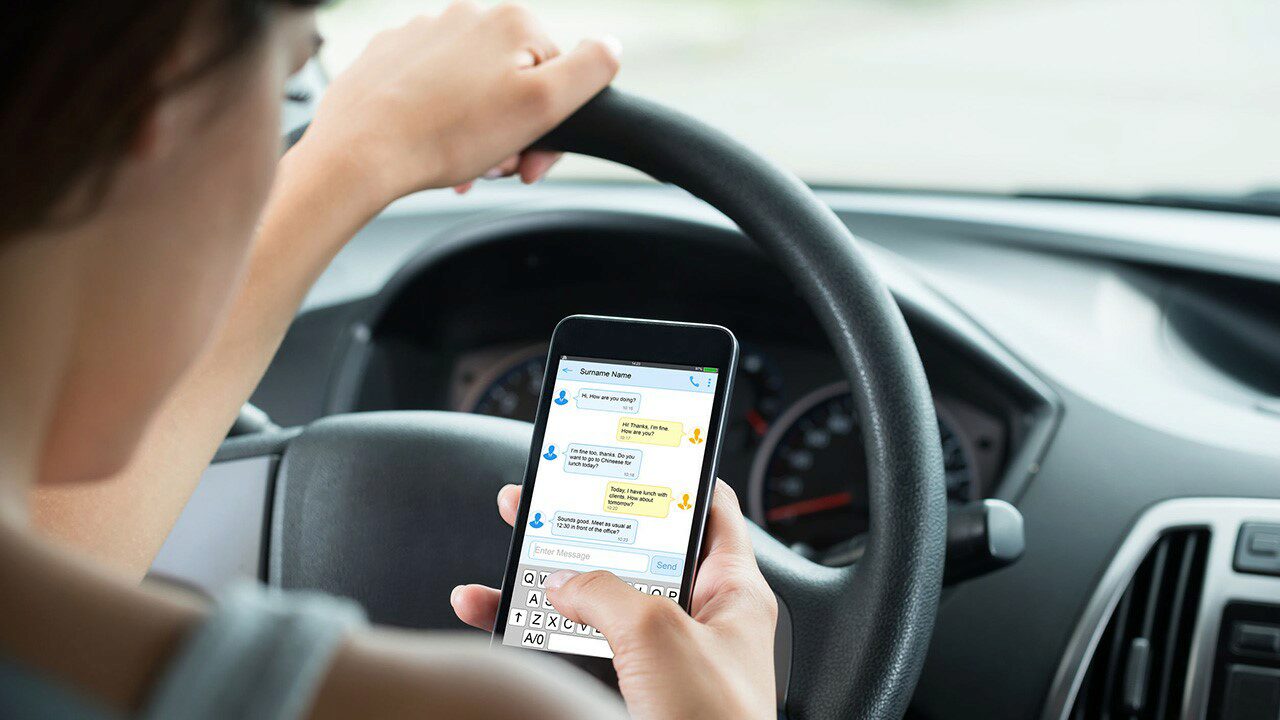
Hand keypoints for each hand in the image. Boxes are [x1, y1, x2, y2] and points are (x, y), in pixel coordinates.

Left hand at [293, 1, 620, 210]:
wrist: (359, 153)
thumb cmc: (447, 135)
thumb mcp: (542, 106)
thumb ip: (589, 70)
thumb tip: (611, 46)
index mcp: (511, 21)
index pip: (559, 74)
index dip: (553, 126)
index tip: (530, 163)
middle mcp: (465, 16)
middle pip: (514, 81)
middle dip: (513, 132)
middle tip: (496, 168)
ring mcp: (422, 34)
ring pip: (472, 89)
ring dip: (478, 132)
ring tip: (462, 164)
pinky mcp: (388, 58)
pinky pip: (431, 91)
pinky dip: (439, 121)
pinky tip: (431, 148)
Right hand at [452, 481, 777, 719]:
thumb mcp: (658, 634)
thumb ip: (607, 591)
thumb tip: (567, 580)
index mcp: (731, 592)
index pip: (710, 509)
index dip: (675, 475)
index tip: (636, 450)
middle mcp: (699, 619)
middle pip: (639, 551)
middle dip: (588, 522)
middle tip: (548, 494)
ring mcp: (663, 657)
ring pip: (599, 600)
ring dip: (549, 575)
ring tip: (511, 543)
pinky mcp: (630, 692)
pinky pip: (576, 647)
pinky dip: (533, 630)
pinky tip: (493, 613)